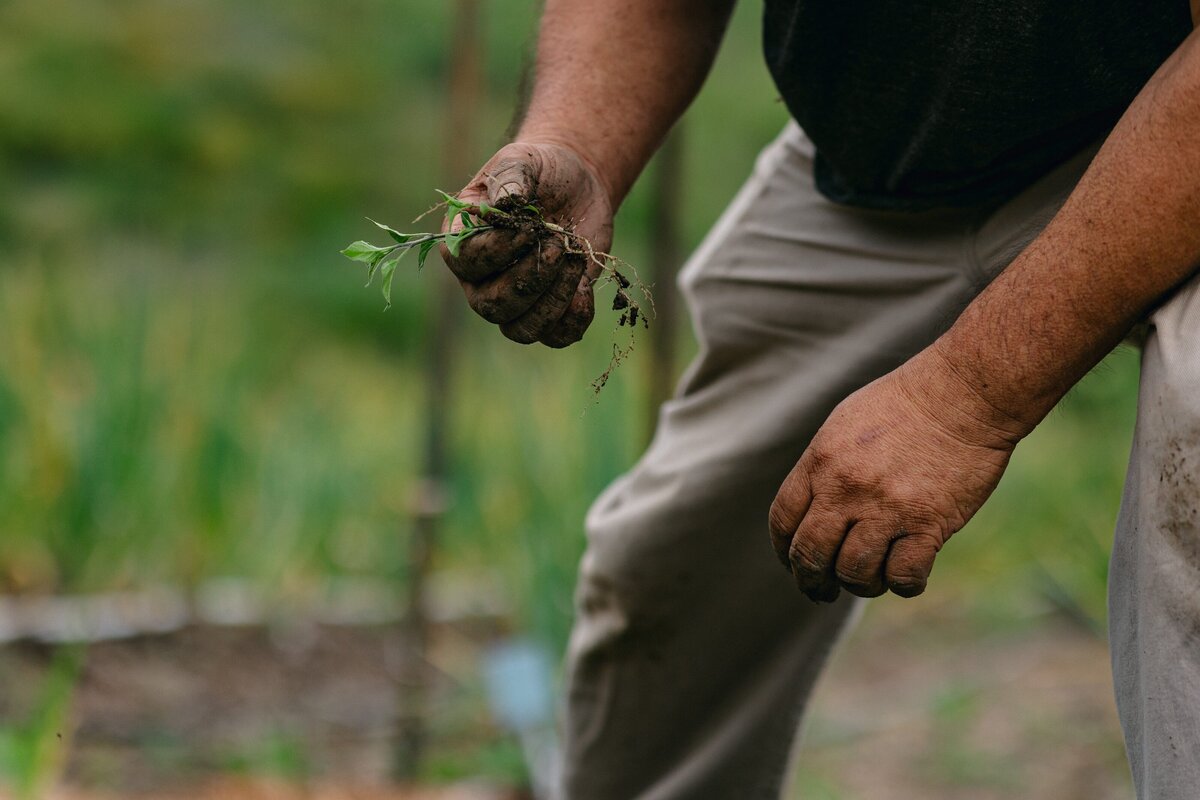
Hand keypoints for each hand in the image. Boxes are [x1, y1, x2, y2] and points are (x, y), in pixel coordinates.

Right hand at [442, 141, 613, 346]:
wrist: (575, 186)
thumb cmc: (539, 171)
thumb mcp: (523, 160)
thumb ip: (511, 177)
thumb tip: (506, 202)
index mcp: (463, 240)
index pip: (466, 262)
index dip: (498, 252)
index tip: (531, 229)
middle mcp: (481, 280)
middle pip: (492, 306)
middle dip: (530, 279)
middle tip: (558, 245)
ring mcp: (514, 301)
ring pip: (521, 329)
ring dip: (553, 301)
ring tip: (574, 258)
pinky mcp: (549, 311)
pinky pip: (556, 336)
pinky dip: (574, 320)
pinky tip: (585, 289)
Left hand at [768, 347, 1030, 601]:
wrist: (962, 394)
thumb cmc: (905, 404)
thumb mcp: (844, 425)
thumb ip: (823, 467)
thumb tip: (812, 509)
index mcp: (820, 462)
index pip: (783, 521)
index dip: (784, 551)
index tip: (793, 562)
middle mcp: (845, 488)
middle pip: (810, 555)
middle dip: (811, 581)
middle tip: (821, 591)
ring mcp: (886, 508)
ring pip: (854, 572)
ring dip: (859, 585)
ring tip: (870, 580)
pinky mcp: (928, 523)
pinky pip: (903, 576)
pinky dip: (902, 586)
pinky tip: (906, 577)